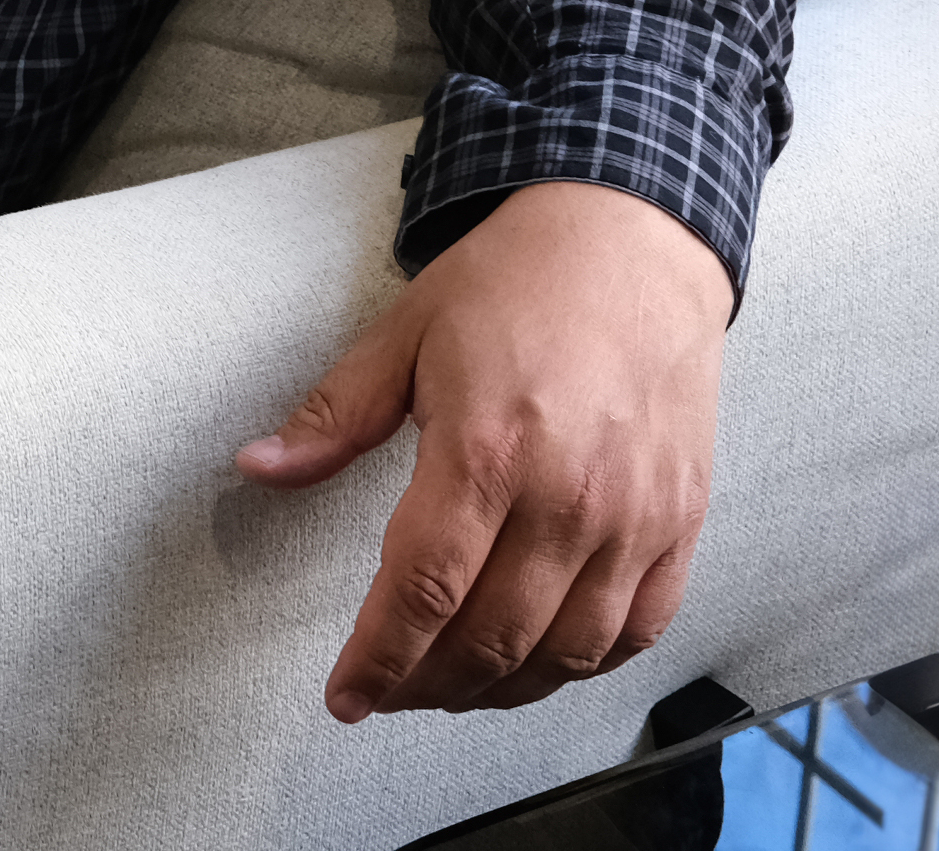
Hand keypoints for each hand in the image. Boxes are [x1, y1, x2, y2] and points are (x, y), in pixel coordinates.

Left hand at [234, 180, 732, 721]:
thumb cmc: (517, 284)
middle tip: (390, 690)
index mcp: (487, 447)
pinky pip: (637, 631)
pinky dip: (584, 665)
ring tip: (451, 684)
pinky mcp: (681, 523)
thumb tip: (257, 468)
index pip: (424, 590)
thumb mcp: (405, 333)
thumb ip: (334, 416)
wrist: (633, 244)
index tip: (346, 695)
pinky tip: (539, 659)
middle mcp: (568, 496)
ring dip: (500, 690)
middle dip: (428, 685)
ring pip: (566, 653)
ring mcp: (634, 517)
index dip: (380, 657)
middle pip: (493, 638)